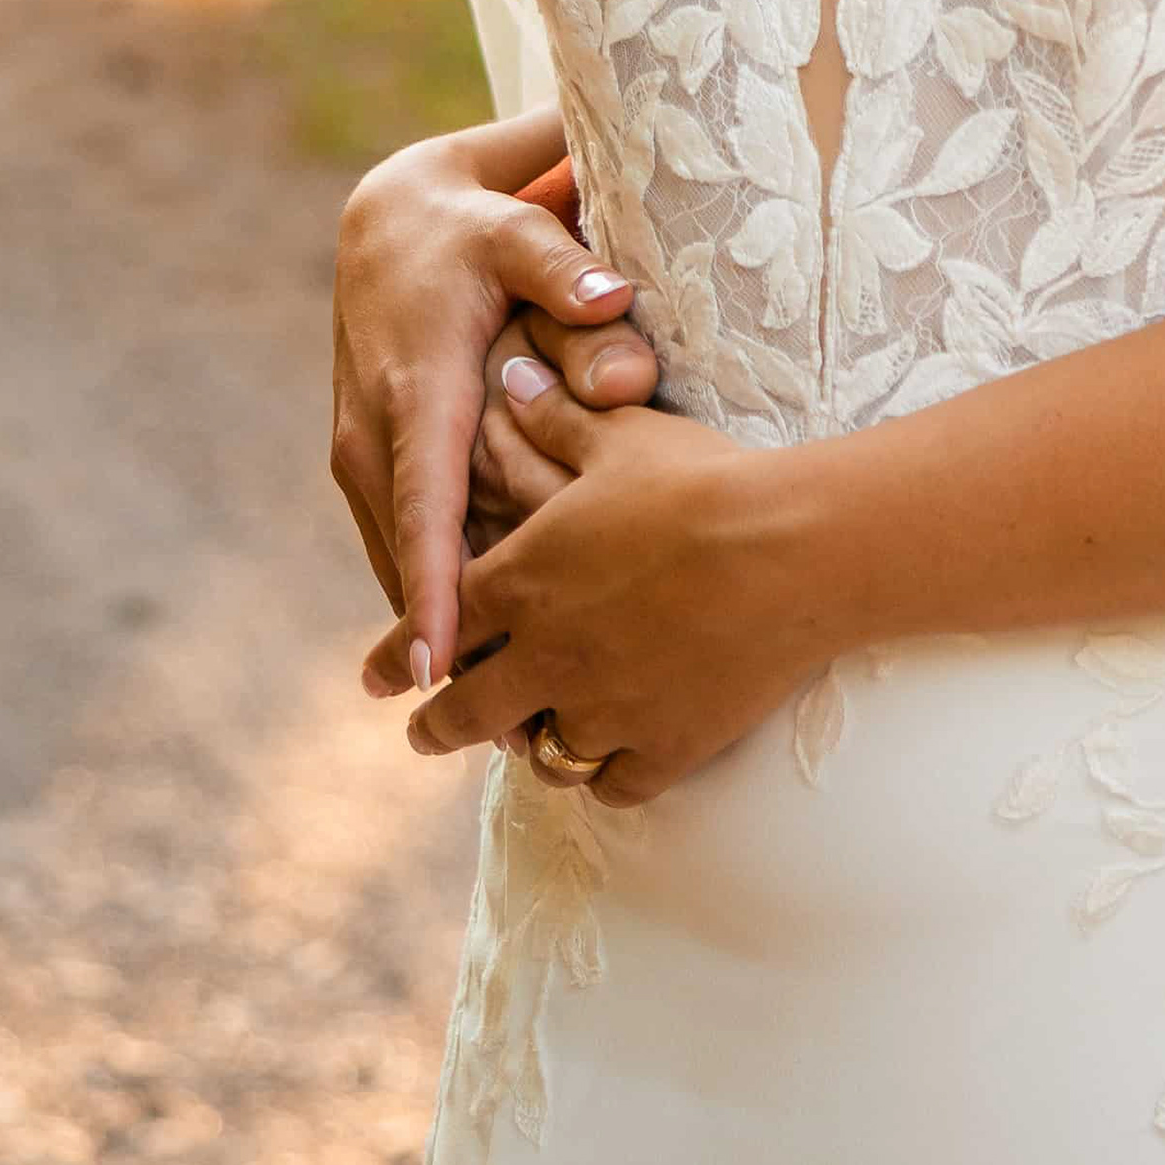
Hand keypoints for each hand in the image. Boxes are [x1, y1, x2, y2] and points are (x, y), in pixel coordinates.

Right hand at [330, 112, 659, 698]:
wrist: (388, 219)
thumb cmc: (470, 224)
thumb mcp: (515, 228)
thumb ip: (564, 267)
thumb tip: (614, 301)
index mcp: (415, 391)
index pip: (426, 504)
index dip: (432, 589)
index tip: (439, 668)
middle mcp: (374, 436)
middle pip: (410, 561)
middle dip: (446, 650)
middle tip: (510, 739)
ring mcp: (363, 455)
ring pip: (402, 564)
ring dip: (436, 642)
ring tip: (502, 734)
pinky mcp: (372, 466)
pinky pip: (404, 545)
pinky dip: (431, 603)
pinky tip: (475, 667)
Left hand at [393, 382, 822, 804]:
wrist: (787, 552)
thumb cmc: (702, 482)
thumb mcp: (621, 436)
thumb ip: (556, 418)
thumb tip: (511, 379)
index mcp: (523, 583)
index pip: (441, 626)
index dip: (401, 654)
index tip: (377, 677)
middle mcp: (547, 659)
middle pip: (467, 714)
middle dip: (436, 727)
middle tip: (423, 734)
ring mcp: (604, 712)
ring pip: (543, 754)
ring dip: (531, 747)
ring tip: (528, 748)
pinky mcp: (664, 748)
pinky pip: (616, 785)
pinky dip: (609, 776)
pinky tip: (613, 763)